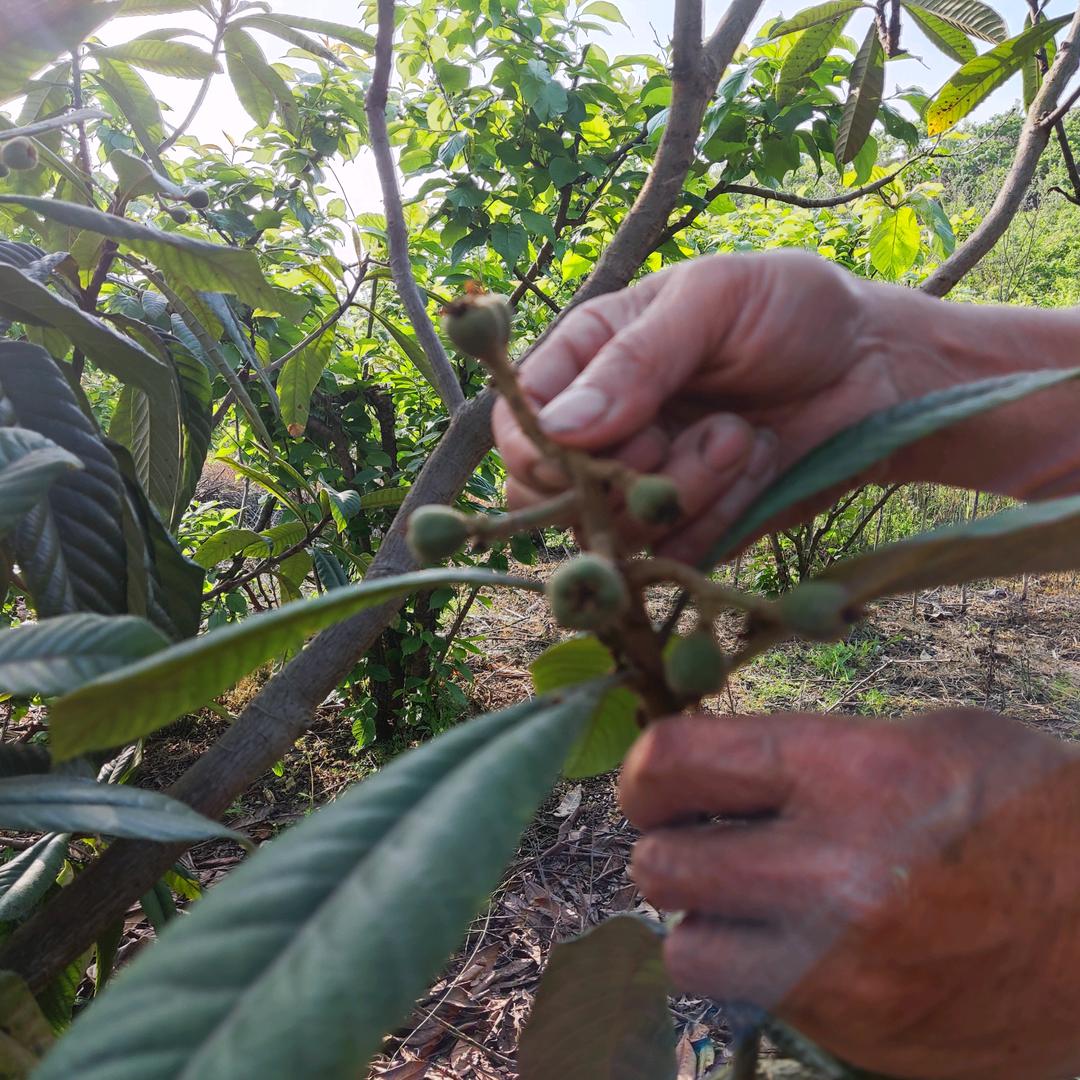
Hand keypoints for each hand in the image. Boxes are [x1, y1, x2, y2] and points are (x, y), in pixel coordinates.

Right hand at [494, 250, 904, 562]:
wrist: (879, 367)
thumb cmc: (793, 310)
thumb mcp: (714, 300)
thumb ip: (636, 359)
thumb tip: (560, 427)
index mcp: (590, 359)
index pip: (519, 420)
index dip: (536, 448)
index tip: (584, 449)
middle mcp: (607, 428)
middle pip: (551, 494)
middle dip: (619, 475)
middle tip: (682, 432)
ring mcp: (647, 483)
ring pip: (617, 531)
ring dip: (685, 488)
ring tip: (741, 436)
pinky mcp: (693, 527)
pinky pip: (674, 556)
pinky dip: (720, 517)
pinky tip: (759, 466)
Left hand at [620, 709, 1079, 1079]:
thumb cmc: (1033, 815)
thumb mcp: (931, 740)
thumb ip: (813, 747)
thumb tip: (721, 759)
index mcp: (853, 775)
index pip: (675, 764)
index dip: (646, 771)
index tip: (656, 780)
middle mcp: (834, 874)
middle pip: (659, 865)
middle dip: (669, 846)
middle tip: (703, 837)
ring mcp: (841, 968)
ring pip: (685, 951)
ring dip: (702, 921)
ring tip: (749, 899)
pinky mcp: (854, 1033)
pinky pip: (748, 1001)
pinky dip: (754, 971)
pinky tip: (802, 944)